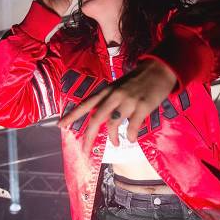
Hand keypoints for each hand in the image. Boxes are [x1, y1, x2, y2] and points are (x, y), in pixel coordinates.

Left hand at [58, 60, 176, 154]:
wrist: (160, 69)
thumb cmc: (138, 80)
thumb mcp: (119, 86)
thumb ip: (108, 101)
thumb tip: (100, 119)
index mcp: (107, 91)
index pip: (86, 104)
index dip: (72, 115)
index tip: (60, 126)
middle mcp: (115, 95)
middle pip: (96, 119)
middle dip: (88, 136)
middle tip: (85, 150)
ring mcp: (128, 101)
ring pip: (114, 124)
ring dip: (113, 137)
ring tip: (115, 143)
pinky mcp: (143, 106)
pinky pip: (133, 126)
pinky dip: (131, 135)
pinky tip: (132, 139)